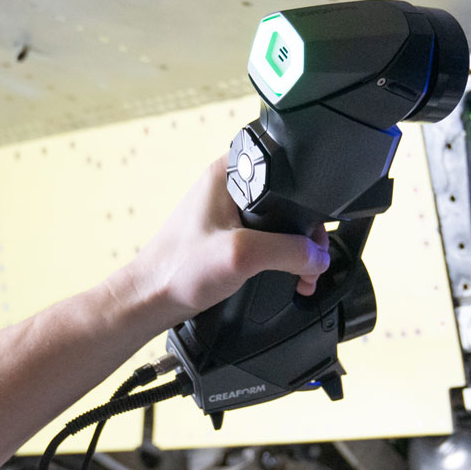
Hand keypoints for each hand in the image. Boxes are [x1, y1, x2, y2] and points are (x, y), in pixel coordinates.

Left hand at [113, 156, 331, 326]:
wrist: (152, 299)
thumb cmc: (177, 270)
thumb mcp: (242, 255)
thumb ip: (287, 251)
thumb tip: (319, 256)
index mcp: (228, 174)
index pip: (287, 170)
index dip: (308, 200)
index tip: (314, 231)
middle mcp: (230, 187)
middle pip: (289, 201)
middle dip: (306, 234)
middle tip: (311, 259)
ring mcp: (229, 212)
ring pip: (280, 224)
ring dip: (296, 250)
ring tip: (303, 273)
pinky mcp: (228, 236)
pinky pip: (267, 240)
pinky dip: (282, 258)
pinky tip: (288, 275)